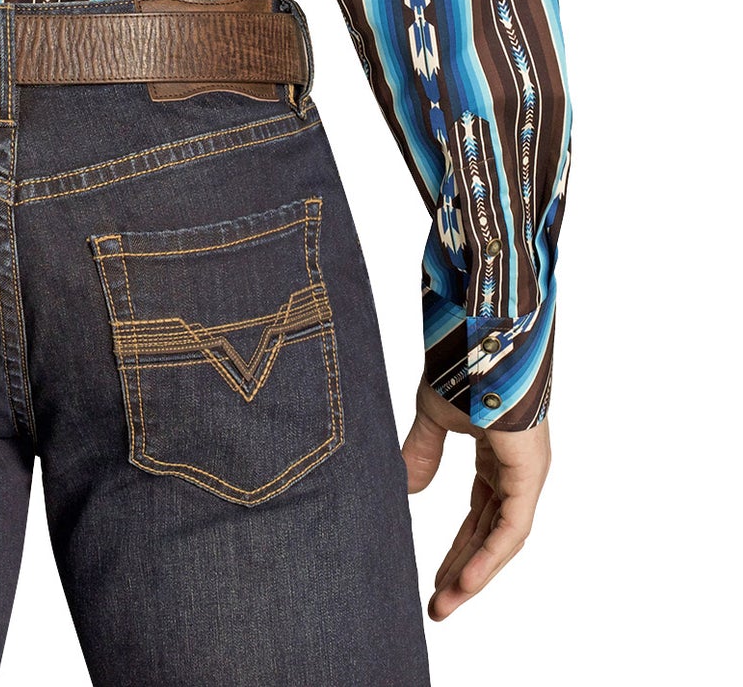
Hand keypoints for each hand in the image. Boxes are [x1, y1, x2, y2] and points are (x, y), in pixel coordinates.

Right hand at [401, 377, 549, 619]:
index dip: (456, 549)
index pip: (477, 516)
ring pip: (501, 538)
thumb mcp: (433, 414)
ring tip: (444, 603)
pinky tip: (467, 581)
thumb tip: (406, 489)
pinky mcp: (530, 472)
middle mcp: (515, 470)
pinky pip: (511, 527)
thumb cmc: (462, 359)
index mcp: (496, 456)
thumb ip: (422, 452)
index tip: (431, 578)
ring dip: (473, 573)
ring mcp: (526, 473)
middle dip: (462, 571)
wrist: (481, 330)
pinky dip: (489, 556)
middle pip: (488, 534)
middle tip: (437, 605)